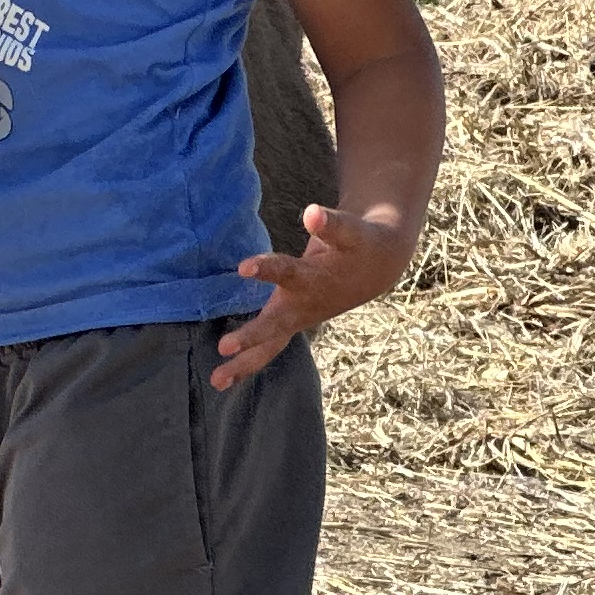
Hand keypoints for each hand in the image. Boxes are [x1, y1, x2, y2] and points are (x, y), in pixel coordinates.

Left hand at [217, 202, 414, 387]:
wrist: (378, 267)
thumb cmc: (359, 245)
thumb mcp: (351, 231)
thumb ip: (331, 224)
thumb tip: (312, 213)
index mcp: (315, 279)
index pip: (288, 273)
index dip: (267, 269)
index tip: (243, 267)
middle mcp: (305, 304)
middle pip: (276, 323)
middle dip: (252, 335)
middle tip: (224, 347)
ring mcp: (300, 318)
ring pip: (271, 345)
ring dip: (244, 364)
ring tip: (216, 381)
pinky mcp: (294, 323)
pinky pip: (270, 347)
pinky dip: (248, 363)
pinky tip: (224, 380)